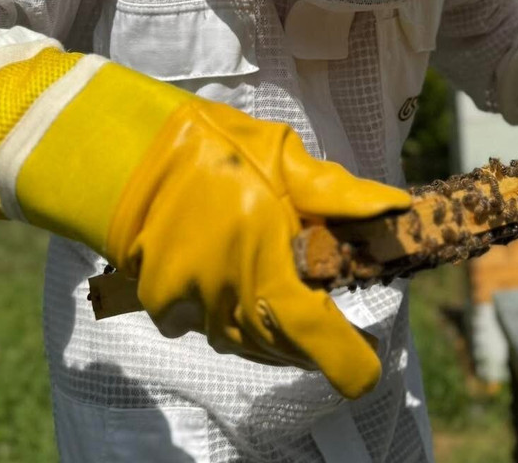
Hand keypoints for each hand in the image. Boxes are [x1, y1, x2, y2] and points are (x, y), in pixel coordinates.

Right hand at [0, 50, 410, 398]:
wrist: (121, 154)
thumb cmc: (211, 150)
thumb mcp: (283, 158)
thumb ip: (339, 195)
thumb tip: (396, 209)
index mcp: (267, 266)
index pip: (319, 341)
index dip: (350, 363)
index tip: (366, 367)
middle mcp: (229, 300)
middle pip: (287, 348)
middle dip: (314, 336)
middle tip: (327, 307)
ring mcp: (192, 310)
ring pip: (250, 343)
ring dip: (276, 326)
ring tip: (283, 287)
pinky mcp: (165, 309)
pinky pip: (212, 327)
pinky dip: (234, 312)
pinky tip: (235, 276)